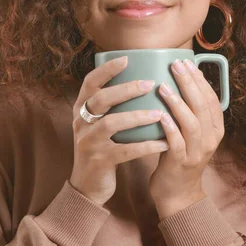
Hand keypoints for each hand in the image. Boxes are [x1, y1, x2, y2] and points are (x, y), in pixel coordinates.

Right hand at [70, 56, 169, 205]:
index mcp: (81, 109)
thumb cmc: (102, 148)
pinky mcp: (100, 161)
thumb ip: (112, 106)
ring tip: (159, 113)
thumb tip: (143, 79)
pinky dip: (146, 146)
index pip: (89, 83)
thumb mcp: (99, 124)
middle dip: (125, 89)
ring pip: (111, 124)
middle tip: (149, 84)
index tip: (127, 58)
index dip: (106, 69)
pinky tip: (164, 142)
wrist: (88, 186)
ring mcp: (89, 142)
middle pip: (100, 99)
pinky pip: (125, 151)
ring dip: (137, 117)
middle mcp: (81, 123)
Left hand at [148, 58, 225, 217]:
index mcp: (215, 129)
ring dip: (178, 103)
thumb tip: (178, 80)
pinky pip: (177, 143)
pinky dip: (169, 128)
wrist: (177, 193)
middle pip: (202, 107)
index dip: (200, 80)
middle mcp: (210, 139)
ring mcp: (197, 152)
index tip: (187, 63)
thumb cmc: (180, 156)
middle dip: (190, 84)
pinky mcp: (181, 163)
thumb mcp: (191, 132)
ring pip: (192, 123)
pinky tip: (160, 115)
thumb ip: (189, 111)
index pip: (211, 99)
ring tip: (164, 87)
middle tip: (176, 66)